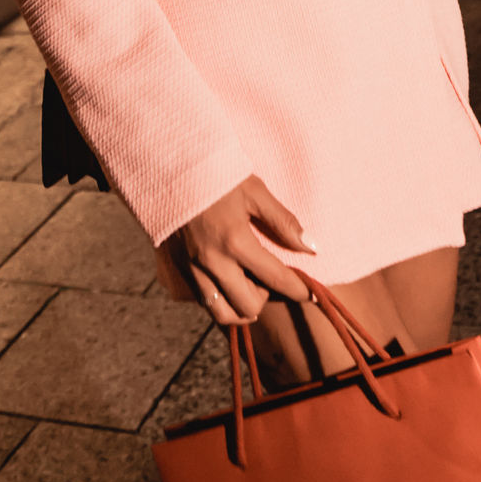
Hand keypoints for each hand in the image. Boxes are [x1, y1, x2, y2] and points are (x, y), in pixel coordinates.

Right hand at [175, 175, 316, 325]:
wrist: (168, 169)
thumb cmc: (216, 176)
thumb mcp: (254, 191)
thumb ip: (283, 222)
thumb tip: (311, 248)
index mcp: (235, 241)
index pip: (275, 278)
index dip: (298, 290)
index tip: (310, 294)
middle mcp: (212, 261)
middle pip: (248, 305)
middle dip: (266, 296)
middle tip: (270, 277)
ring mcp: (191, 268)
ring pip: (222, 313)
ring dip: (241, 306)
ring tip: (249, 286)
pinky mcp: (177, 269)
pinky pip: (202, 301)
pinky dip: (220, 300)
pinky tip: (227, 281)